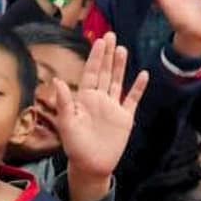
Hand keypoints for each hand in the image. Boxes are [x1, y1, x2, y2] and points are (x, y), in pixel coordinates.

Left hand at [52, 32, 148, 199]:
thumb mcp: (67, 123)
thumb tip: (57, 80)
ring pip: (118, 81)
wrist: (91, 165)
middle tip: (111, 35)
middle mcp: (100, 99)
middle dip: (108, 54)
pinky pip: (132, 99)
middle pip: (105, 72)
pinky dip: (138, 88)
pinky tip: (143, 75)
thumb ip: (64, 102)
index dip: (96, 57)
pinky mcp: (125, 118)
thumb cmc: (75, 146)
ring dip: (121, 66)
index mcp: (85, 98)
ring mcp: (113, 107)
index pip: (92, 72)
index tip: (99, 40)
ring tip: (123, 49)